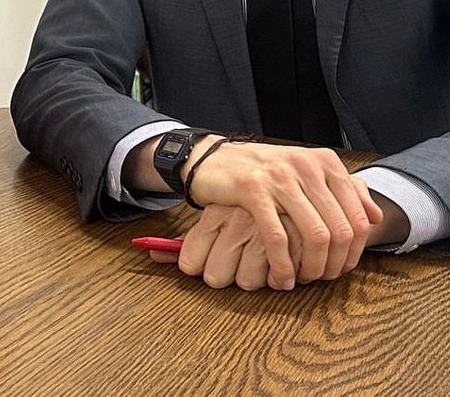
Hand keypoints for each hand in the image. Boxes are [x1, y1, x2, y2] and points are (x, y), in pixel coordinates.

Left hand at [158, 205, 307, 290]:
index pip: (189, 261)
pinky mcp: (295, 237)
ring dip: (256, 279)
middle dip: (226, 276)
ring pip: (246, 282)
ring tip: (263, 262)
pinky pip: (279, 278)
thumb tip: (154, 254)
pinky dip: (281, 278)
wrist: (290, 168)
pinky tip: (282, 266)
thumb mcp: (216, 210)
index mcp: (214, 212)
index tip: (206, 264)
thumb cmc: (247, 199)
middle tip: (237, 264)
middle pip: (215, 277)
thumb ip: (188, 237)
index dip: (197, 267)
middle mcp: (237, 220)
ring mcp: (267, 229)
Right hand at [184, 142, 380, 289]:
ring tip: (303, 280)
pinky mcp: (252, 190)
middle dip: (335, 264)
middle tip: (322, 279)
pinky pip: (278, 237)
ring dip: (313, 268)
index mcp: (324, 162)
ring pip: (315, 235)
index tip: (341, 268)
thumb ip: (344, 190)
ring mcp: (279, 176)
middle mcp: (306, 166)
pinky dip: (283, 265)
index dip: (354, 252)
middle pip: (340, 230)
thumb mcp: (307, 172)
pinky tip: (281, 278)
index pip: (358, 216)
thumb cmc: (263, 171)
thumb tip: (375, 216)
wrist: (214, 159)